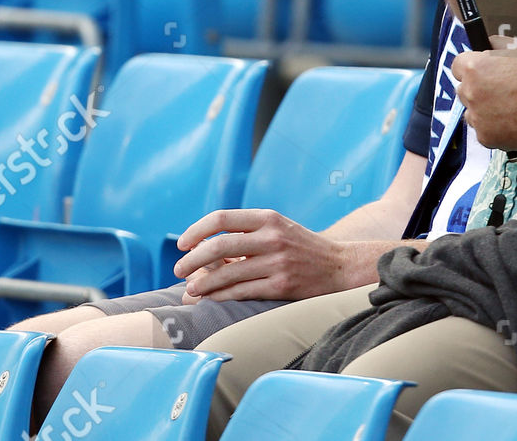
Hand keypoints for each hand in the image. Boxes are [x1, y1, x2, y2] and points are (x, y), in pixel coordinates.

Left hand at [172, 209, 350, 302]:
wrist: (339, 266)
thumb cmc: (299, 247)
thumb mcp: (277, 228)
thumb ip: (246, 233)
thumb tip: (201, 248)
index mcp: (267, 217)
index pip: (222, 219)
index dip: (196, 231)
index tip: (182, 244)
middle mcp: (272, 237)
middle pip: (220, 246)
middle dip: (192, 260)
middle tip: (178, 270)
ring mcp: (277, 262)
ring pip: (228, 274)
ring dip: (203, 284)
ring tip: (189, 290)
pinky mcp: (282, 286)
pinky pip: (242, 292)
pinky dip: (221, 296)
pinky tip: (210, 298)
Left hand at [453, 36, 516, 151]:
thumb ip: (496, 45)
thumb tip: (486, 45)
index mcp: (474, 67)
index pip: (457, 66)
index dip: (469, 68)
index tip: (479, 71)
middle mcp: (470, 92)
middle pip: (463, 90)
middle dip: (477, 89)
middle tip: (499, 91)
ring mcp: (477, 117)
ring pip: (472, 113)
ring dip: (483, 110)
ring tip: (509, 108)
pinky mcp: (486, 137)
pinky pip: (484, 131)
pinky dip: (495, 128)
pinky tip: (513, 122)